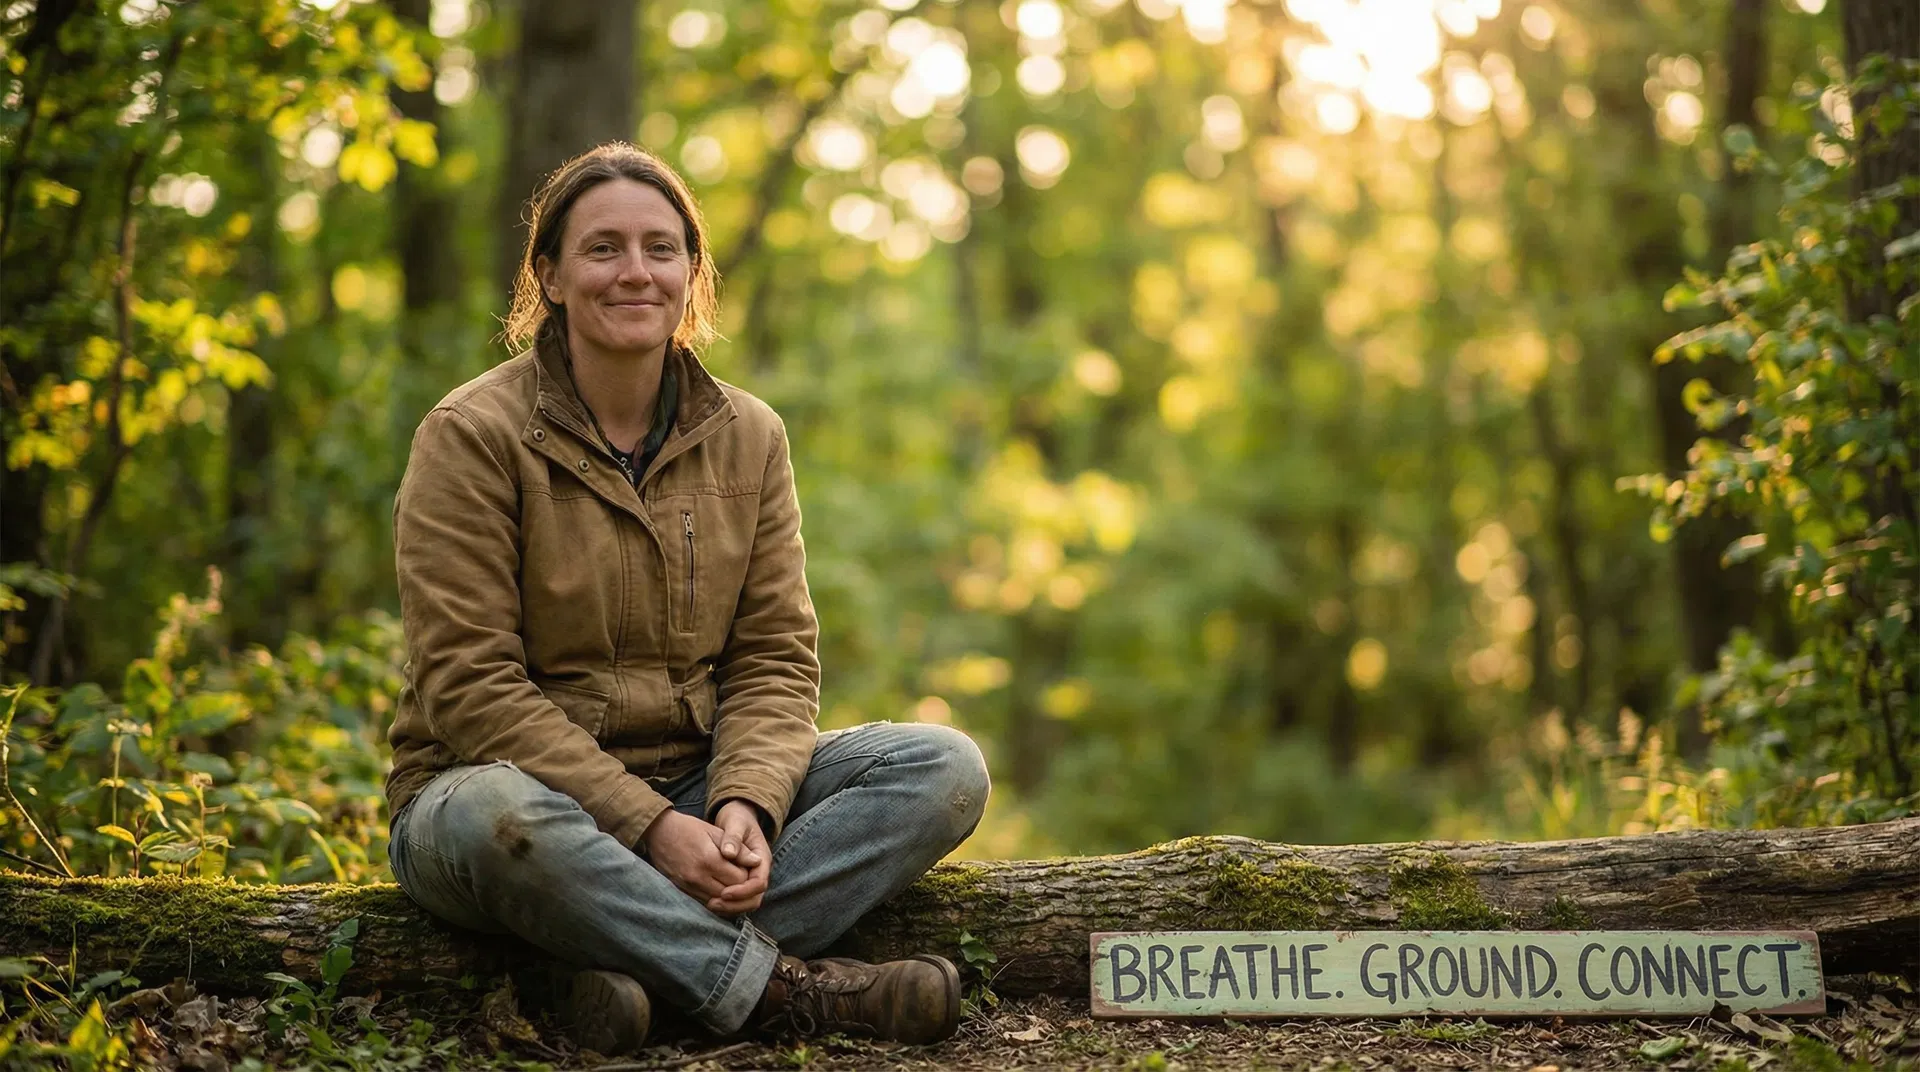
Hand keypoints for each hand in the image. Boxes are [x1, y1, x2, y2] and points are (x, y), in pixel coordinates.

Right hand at [640, 809, 749, 907]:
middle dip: (740, 887)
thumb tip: (757, 862)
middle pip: (731, 893)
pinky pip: (704, 903)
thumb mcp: (716, 832)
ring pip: (718, 903)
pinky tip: (719, 889)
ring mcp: (688, 886)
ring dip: (729, 896)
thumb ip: (738, 849)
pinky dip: (715, 899)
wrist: (658, 832)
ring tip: (731, 882)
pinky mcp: (682, 891)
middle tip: (740, 875)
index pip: (740, 879)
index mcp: (710, 860)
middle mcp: (699, 877)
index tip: (746, 867)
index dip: (748, 874)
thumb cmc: (689, 828)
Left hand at [707, 799, 771, 916]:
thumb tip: (728, 853)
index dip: (742, 891)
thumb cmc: (738, 819)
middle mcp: (758, 872)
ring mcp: (750, 878)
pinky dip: (725, 904)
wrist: (738, 817)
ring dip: (729, 907)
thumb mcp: (736, 824)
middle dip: (736, 905)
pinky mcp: (740, 882)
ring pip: (745, 903)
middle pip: (754, 899)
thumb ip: (733, 838)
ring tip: (710, 904)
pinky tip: (708, 901)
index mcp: (762, 859)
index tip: (724, 892)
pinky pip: (736, 900)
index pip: (759, 883)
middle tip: (714, 903)